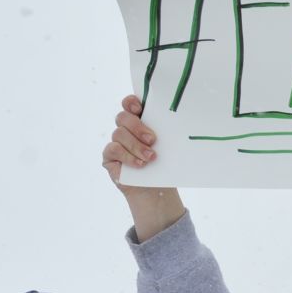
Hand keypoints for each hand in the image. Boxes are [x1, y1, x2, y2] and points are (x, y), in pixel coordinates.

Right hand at [101, 95, 185, 241]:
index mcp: (139, 121)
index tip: (139, 107)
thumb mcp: (168, 147)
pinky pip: (113, 149)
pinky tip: (140, 165)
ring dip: (136, 146)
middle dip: (137, 127)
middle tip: (153, 140)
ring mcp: (116, 142)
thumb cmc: (163, 165)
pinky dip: (127, 156)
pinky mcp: (109, 156)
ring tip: (151, 157)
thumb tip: (182, 123)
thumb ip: (166, 133)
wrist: (157, 190)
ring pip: (118, 134)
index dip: (131, 102)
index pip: (129, 104)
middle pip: (123, 117)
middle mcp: (125, 129)